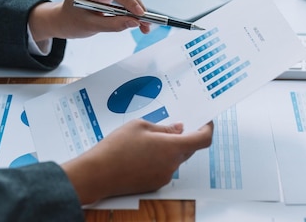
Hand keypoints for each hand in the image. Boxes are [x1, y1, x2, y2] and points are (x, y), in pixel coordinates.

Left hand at [28, 0, 150, 40]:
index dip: (128, 0)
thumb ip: (113, 24)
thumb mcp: (91, 27)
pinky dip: (131, 4)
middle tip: (147, 23)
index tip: (140, 14)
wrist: (64, 19)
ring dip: (136, 6)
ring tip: (144, 24)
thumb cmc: (73, 22)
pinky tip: (137, 16)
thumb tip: (135, 23)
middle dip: (136, 5)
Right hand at [61, 119, 213, 204]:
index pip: (203, 140)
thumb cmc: (117, 147)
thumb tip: (179, 129)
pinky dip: (160, 158)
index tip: (205, 121)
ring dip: (169, 148)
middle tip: (173, 125)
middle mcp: (172, 165)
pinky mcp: (154, 184)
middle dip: (184, 137)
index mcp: (172, 147)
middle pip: (189, 149)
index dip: (207, 129)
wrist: (97, 174)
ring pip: (175, 158)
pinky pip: (164, 168)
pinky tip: (142, 152)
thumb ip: (164, 128)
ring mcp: (164, 177)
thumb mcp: (140, 126)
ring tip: (148, 138)